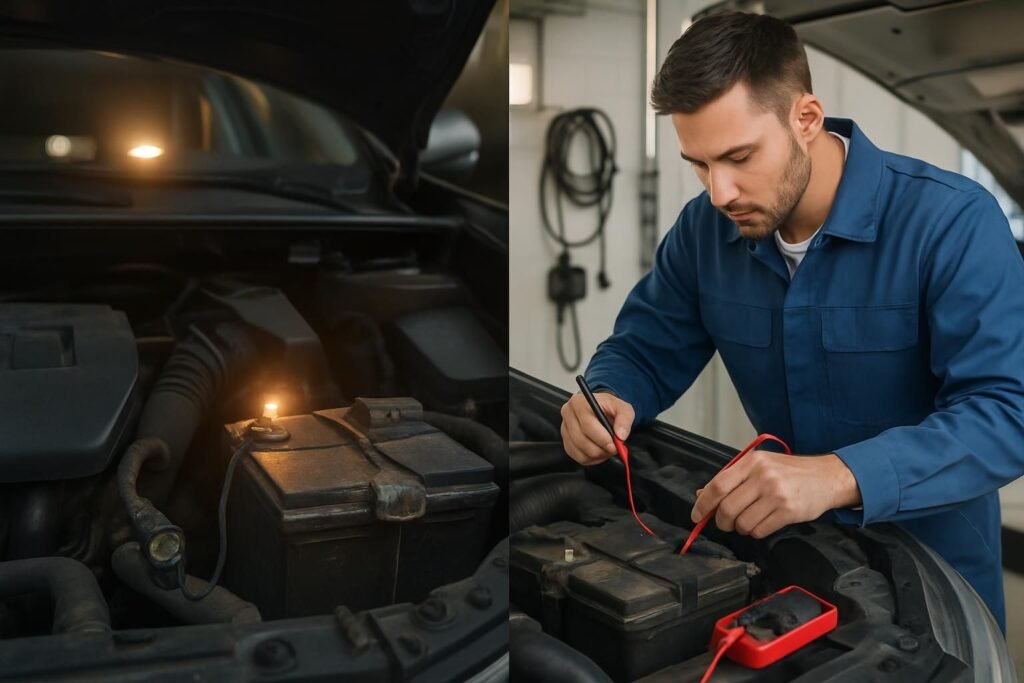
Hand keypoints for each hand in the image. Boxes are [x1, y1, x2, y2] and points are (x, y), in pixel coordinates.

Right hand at [560, 391, 634, 465]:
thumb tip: (620, 435)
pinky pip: (578, 457)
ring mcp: (565, 430)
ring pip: (579, 450)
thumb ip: (624, 419)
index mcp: (579, 402)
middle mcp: (568, 414)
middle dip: (600, 448)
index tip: (613, 444)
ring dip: (597, 454)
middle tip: (613, 448)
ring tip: (607, 448)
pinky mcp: (567, 443)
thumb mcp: (623, 408)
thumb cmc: (609, 408)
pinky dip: (592, 459)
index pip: (587, 423)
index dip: (601, 438)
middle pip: (581, 439)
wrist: (602, 412)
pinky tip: (600, 451)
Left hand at [691, 451, 860, 537]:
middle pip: (727, 508)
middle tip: (726, 523)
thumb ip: (731, 479)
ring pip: (742, 523)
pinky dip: (755, 532)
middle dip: (721, 521)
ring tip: (749, 521)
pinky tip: (762, 523)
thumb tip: (701, 495)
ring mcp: (776, 494)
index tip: (697, 515)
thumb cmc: (789, 472)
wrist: (827, 476)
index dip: (703, 504)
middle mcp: (763, 476)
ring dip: (740, 528)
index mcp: (752, 462)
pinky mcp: (789, 511)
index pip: (717, 485)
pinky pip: (759, 531)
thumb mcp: (759, 466)